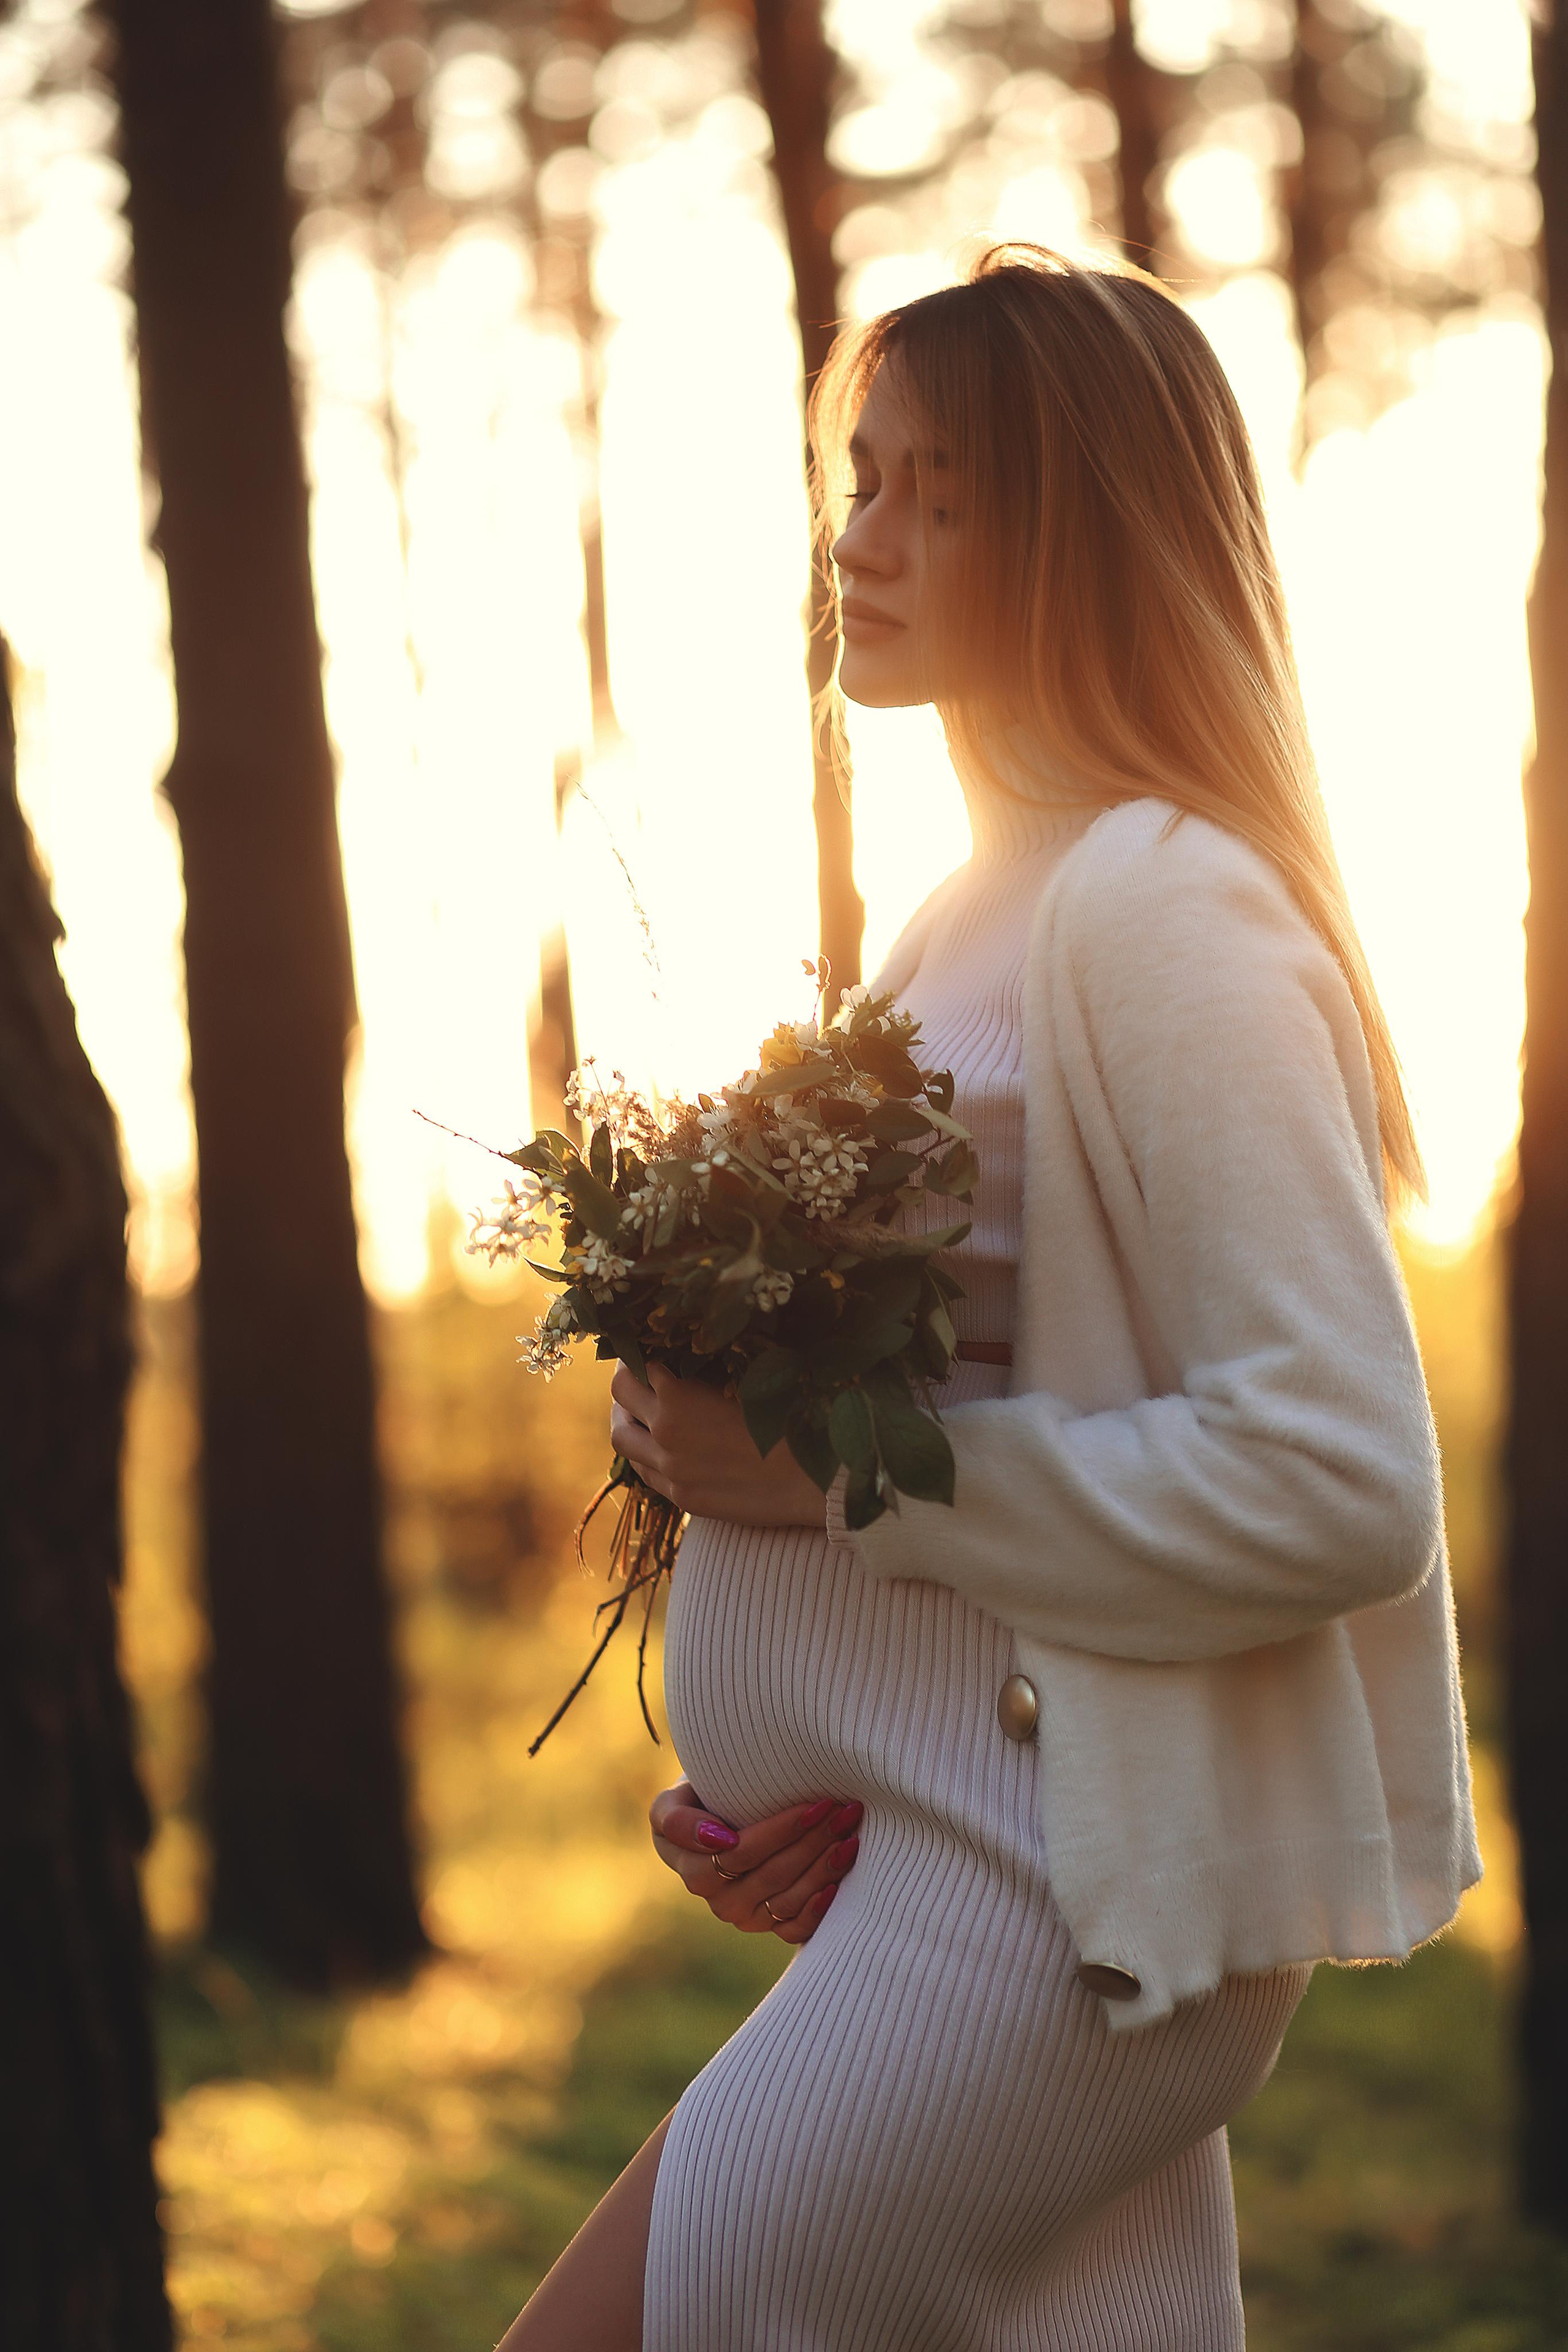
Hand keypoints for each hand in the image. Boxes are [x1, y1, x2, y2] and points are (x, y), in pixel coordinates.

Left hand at [610, 1362, 826, 1525]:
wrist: (812, 1478)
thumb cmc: (790, 1418)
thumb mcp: (744, 1380)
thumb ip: (706, 1373)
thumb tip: (687, 1361)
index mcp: (679, 1397)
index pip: (634, 1369)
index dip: (638, 1356)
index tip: (646, 1352)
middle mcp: (665, 1432)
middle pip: (619, 1401)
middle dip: (625, 1385)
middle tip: (637, 1380)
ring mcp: (670, 1469)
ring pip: (623, 1441)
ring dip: (627, 1422)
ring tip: (640, 1415)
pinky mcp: (683, 1496)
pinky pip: (646, 1472)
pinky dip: (646, 1454)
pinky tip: (662, 1448)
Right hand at [649, 1779, 862, 1944]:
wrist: (723, 1815)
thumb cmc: (701, 1799)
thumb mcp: (674, 1802)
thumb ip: (676, 1819)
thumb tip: (719, 1841)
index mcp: (690, 1868)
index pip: (738, 1854)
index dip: (777, 1833)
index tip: (811, 1806)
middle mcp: (717, 1900)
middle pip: (771, 1874)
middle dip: (812, 1839)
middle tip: (842, 1807)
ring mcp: (745, 1917)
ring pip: (788, 1899)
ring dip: (824, 1866)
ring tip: (850, 1833)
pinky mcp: (769, 1927)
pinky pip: (795, 1929)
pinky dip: (819, 1909)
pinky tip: (838, 1883)